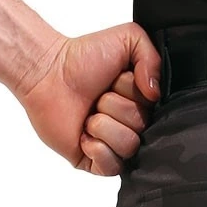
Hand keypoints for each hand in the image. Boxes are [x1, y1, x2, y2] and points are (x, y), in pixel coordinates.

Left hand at [15, 24, 161, 173]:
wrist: (47, 72)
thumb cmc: (83, 57)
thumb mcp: (129, 38)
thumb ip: (153, 57)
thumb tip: (155, 93)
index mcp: (142, 102)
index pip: (158, 111)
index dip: (138, 95)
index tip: (119, 81)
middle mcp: (130, 125)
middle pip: (143, 129)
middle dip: (117, 107)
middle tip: (98, 96)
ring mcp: (111, 144)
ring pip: (128, 147)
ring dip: (104, 126)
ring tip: (89, 113)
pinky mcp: (92, 161)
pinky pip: (111, 168)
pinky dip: (98, 149)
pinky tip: (84, 134)